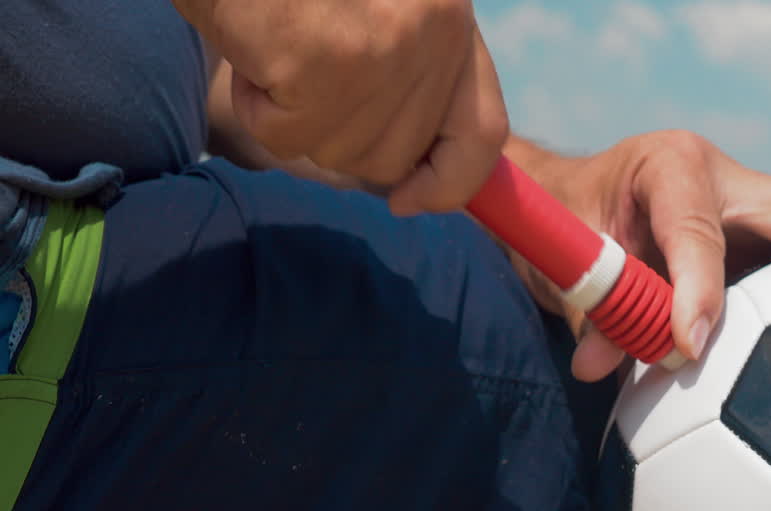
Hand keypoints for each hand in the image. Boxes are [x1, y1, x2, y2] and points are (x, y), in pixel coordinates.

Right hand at [174, 0, 508, 211]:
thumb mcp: (382, 16)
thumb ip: (410, 80)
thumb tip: (407, 181)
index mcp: (453, 16)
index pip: (483, 132)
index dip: (451, 183)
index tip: (408, 201)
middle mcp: (437, 32)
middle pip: (396, 155)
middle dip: (339, 136)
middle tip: (303, 75)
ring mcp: (388, 50)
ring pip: (341, 151)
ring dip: (293, 116)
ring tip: (279, 49)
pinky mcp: (330, 65)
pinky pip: (288, 135)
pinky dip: (257, 106)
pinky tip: (256, 52)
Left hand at [510, 132, 770, 381]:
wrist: (561, 197)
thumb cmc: (558, 225)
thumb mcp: (562, 264)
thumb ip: (590, 312)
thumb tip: (600, 369)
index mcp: (668, 167)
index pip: (694, 232)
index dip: (694, 290)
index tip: (690, 347)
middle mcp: (720, 174)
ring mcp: (746, 197)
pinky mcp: (757, 227)